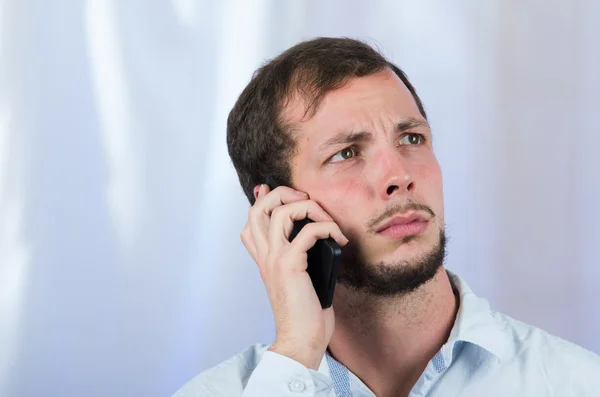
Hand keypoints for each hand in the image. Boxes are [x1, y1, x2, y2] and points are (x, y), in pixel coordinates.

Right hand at [241, 184, 348, 369]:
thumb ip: (301, 256)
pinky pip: (309, 231)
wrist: (301, 340)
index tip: (284, 193)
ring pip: (280, 212)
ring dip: (309, 207)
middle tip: (306, 200)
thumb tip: (317, 235)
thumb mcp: (299, 278)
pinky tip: (339, 240)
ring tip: (327, 220)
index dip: (263, 200)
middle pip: (259, 207)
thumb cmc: (305, 312)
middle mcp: (265, 256)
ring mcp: (275, 259)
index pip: (251, 221)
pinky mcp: (290, 265)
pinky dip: (328, 228)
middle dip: (283, 193)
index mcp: (264, 259)